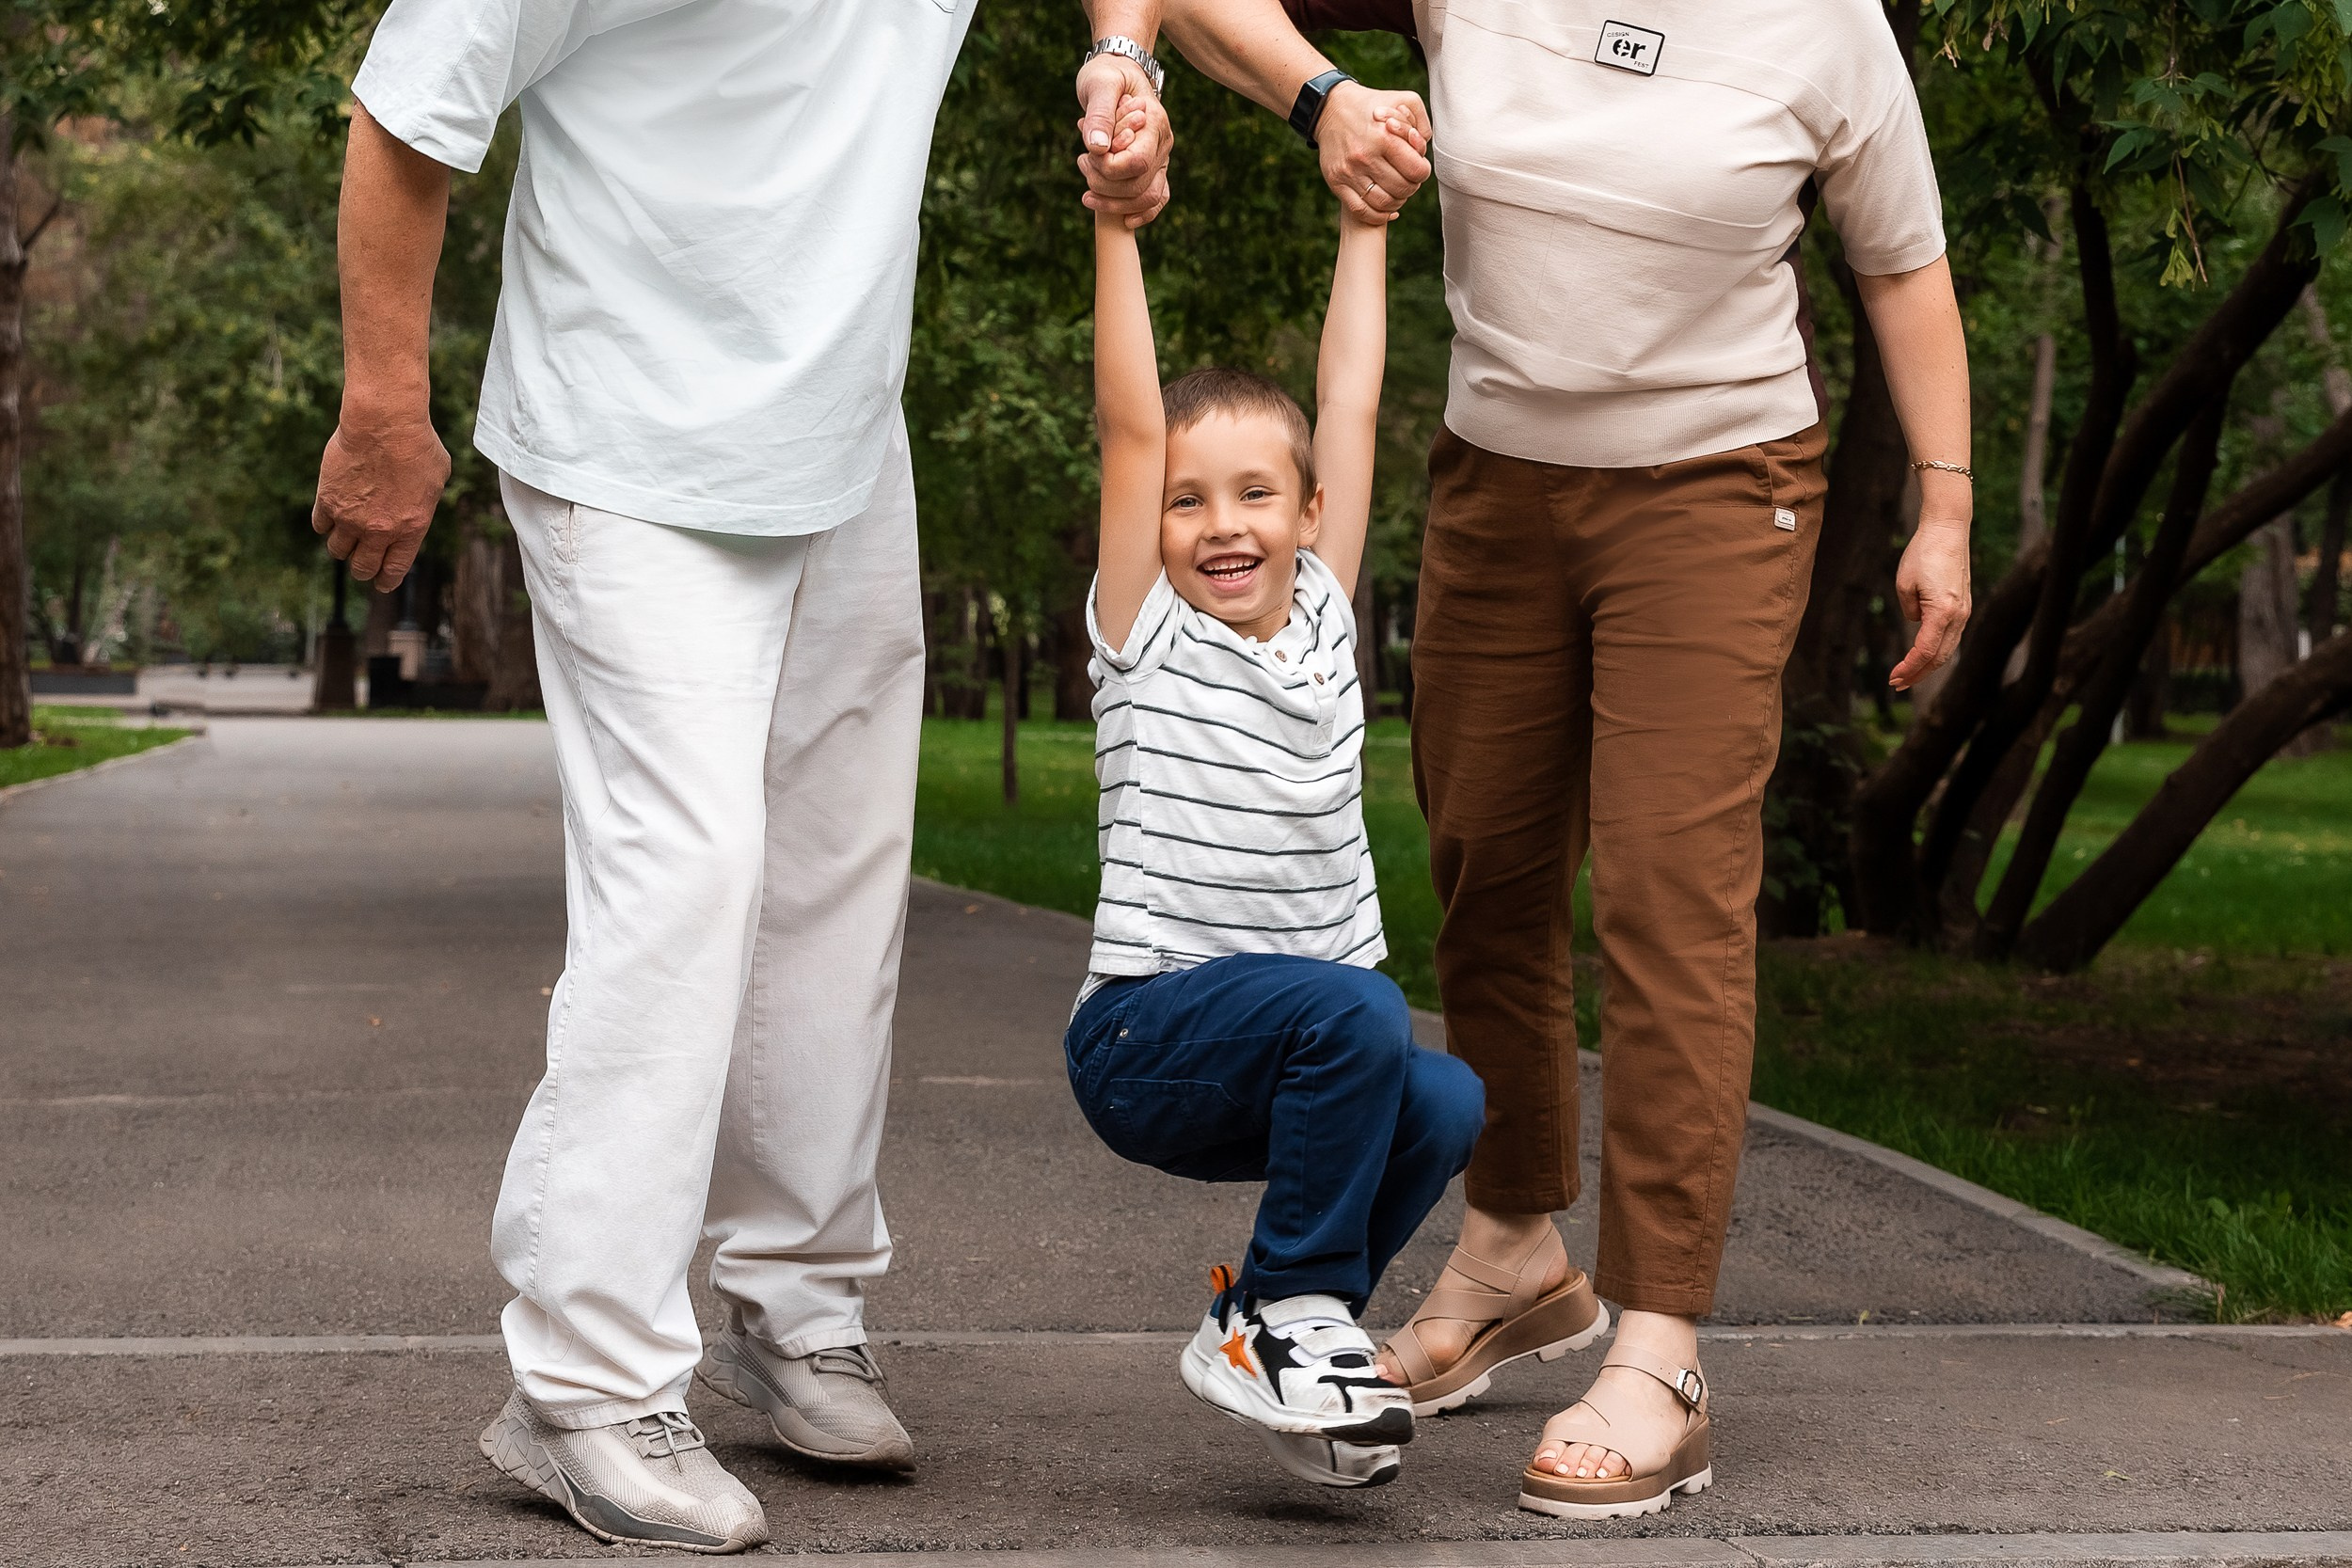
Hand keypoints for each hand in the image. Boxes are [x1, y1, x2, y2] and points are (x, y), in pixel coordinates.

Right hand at [312, 411, 449, 591]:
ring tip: (346, 539)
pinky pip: (320, 525)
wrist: (384, 424)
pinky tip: (331, 517)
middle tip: (362, 565)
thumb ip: (424, 501)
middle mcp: (378, 530)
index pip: (394, 570)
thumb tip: (416, 506)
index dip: (386, 580)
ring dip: (342, 547)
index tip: (381, 584)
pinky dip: (325, 524)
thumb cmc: (418, 445)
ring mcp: (350, 518)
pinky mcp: (327, 500)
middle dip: (363, 569)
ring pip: (337, 550)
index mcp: (410, 529)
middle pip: (362, 567)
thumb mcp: (437, 479)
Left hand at [1077, 56, 1170, 227]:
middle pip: (1140, 186)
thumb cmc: (1106, 74)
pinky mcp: (1154, 169)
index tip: (1087, 155)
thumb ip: (1099, 114)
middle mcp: (1162, 143)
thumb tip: (1097, 149)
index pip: (1136, 163)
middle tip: (1082, 163)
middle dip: (1105, 186)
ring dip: (1115, 203)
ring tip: (1087, 190)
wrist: (1117, 72)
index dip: (1108, 169)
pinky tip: (1121, 220)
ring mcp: (1161, 158)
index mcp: (1154, 122)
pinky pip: (1156, 200)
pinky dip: (1140, 213)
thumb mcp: (1099, 84)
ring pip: (1148, 197)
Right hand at [1319, 82, 1430, 223]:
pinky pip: (1362, 211)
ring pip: (1384, 203)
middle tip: (1408, 178)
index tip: (1419, 166)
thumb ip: (1421, 123)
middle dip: (1411, 186)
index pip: (1416, 170)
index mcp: (1383, 137)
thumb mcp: (1403, 100)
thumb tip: (1423, 151)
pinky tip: (1387, 208)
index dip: (1423, 171)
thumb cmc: (1373, 106)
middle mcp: (1365, 156)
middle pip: (1402, 189)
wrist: (1330, 109)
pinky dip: (1379, 215)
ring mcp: (1349, 172)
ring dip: (1397, 201)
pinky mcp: (1336, 182)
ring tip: (1397, 191)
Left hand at [1889, 514, 1971, 691]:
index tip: (1893, 678)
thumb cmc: (1923, 553)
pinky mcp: (1964, 605)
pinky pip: (1951, 636)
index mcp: (1943, 612)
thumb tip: (1916, 623)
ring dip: (1929, 665)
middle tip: (1898, 684)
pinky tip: (1924, 656)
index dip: (1908, 668)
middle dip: (1918, 673)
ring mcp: (1965, 611)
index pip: (1925, 651)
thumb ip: (1910, 610)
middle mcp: (1959, 615)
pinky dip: (1937, 650)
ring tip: (1909, 675)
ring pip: (1948, 649)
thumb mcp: (1904, 584)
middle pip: (1939, 657)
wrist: (1948, 530)